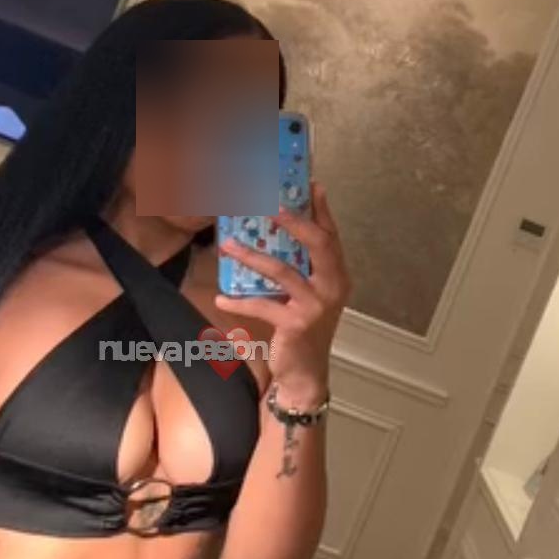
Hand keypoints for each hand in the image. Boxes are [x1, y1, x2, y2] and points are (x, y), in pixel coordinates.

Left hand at [215, 182, 350, 406]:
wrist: (305, 374)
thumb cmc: (302, 330)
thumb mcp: (306, 296)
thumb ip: (300, 268)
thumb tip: (272, 236)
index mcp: (337, 276)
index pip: (331, 236)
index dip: (322, 210)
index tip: (311, 184)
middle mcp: (333, 287)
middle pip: (319, 244)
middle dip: (294, 221)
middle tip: (269, 205)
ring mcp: (316, 306)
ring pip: (283, 271)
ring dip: (252, 256)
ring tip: (227, 245)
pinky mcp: (297, 324)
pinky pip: (262, 306)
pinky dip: (239, 302)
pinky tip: (222, 300)